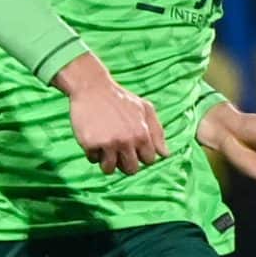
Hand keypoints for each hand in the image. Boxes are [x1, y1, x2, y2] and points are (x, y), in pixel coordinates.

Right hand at [55, 53, 165, 175]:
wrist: (92, 87)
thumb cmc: (121, 99)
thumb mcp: (145, 109)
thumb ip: (157, 132)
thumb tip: (165, 155)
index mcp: (142, 134)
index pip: (149, 160)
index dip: (141, 155)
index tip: (133, 147)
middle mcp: (126, 141)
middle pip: (131, 170)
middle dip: (125, 163)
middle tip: (118, 151)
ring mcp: (108, 143)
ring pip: (110, 169)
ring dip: (107, 162)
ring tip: (105, 148)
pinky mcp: (90, 143)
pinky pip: (93, 159)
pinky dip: (93, 152)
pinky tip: (93, 137)